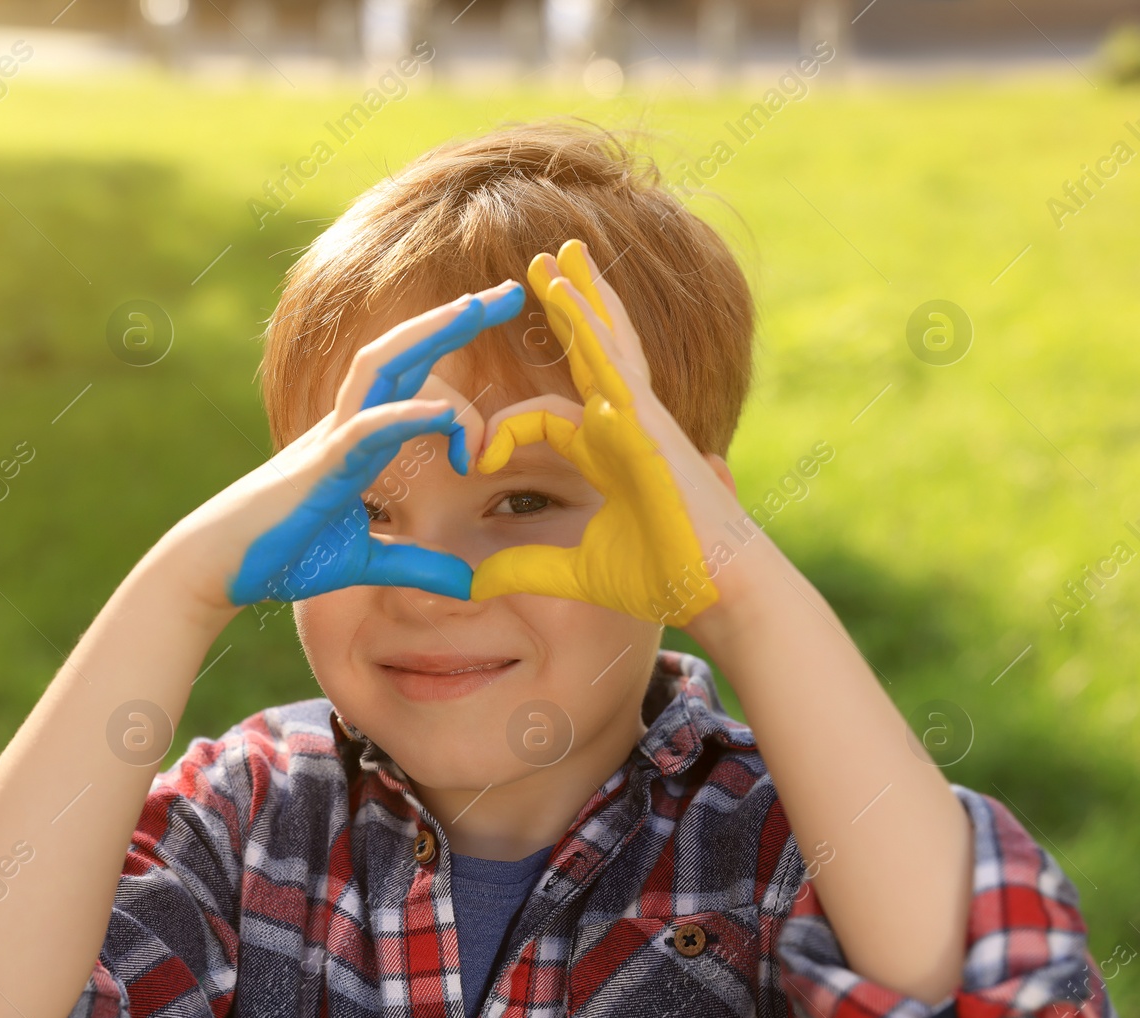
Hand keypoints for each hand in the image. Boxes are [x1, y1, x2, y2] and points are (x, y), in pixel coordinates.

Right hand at [171, 281, 526, 615]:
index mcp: (359, 440)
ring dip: (427, 335)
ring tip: (471, 307)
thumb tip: (467, 583)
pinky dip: (404, 417)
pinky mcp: (318, 469)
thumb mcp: (364, 562)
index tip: (499, 393)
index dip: (456, 368)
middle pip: (404, 353)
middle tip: (509, 289)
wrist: (219, 568)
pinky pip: (365, 432)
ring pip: (380, 369)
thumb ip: (416, 566)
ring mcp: (331, 441)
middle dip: (455, 319)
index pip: (414, 382)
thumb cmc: (279, 554)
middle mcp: (347, 426)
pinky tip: (441, 413)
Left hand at [469, 240, 738, 626]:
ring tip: (561, 252)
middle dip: (568, 306)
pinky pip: (612, 364)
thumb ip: (525, 569)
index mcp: (609, 453)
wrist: (717, 588)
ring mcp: (640, 418)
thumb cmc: (665, 577)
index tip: (477, 460)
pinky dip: (589, 326)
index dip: (505, 432)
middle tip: (543, 263)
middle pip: (590, 351)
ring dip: (582, 295)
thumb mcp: (576, 572)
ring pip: (605, 343)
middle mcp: (625, 425)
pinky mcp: (647, 423)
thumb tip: (476, 583)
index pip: (545, 419)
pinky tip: (567, 293)